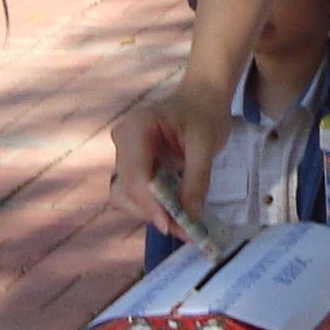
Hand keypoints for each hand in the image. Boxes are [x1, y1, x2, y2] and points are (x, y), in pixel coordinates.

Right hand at [111, 80, 232, 235]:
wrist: (202, 99)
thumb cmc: (204, 114)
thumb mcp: (206, 145)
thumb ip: (196, 180)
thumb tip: (190, 217)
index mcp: (137, 128)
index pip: (135, 174)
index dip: (150, 204)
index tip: (170, 225)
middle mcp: (123, 141)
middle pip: (126, 189)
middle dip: (152, 212)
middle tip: (183, 230)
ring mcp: (124, 154)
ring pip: (126, 195)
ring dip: (150, 213)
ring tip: (181, 224)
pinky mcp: (132, 166)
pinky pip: (134, 193)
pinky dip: (152, 206)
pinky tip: (174, 212)